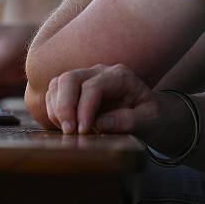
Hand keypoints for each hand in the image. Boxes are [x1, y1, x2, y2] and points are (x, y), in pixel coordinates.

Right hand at [44, 63, 162, 136]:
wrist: (149, 114)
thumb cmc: (150, 116)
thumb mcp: (150, 121)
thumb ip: (130, 121)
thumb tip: (101, 124)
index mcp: (119, 76)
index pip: (92, 86)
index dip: (84, 109)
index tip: (84, 131)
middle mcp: (98, 72)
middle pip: (69, 79)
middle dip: (64, 106)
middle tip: (69, 132)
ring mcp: (84, 78)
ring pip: (57, 84)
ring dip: (56, 109)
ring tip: (67, 131)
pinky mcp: (74, 89)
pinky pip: (54, 93)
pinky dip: (54, 110)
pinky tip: (64, 127)